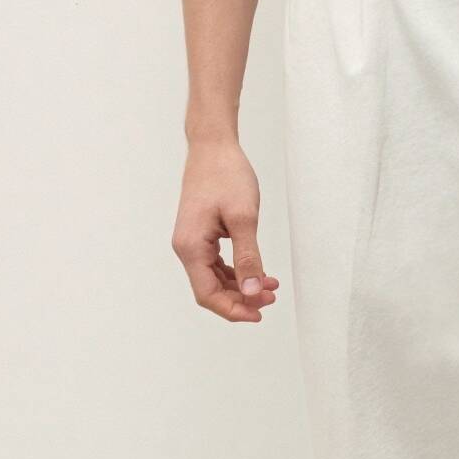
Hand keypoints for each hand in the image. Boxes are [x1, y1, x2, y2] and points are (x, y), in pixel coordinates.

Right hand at [171, 141, 280, 323]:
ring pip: (215, 278)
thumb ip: (248, 258)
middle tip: (272, 297)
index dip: (233, 309)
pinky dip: (237, 271)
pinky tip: (258, 271)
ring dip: (241, 286)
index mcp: (190, 247)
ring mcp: (192, 241)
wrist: (213, 146)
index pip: (207, 294)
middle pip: (210, 290)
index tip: (260, 313)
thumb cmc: (226, 175)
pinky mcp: (201, 234)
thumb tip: (253, 292)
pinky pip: (217, 263)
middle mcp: (186, 248)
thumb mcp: (243, 218)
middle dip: (241, 298)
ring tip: (271, 286)